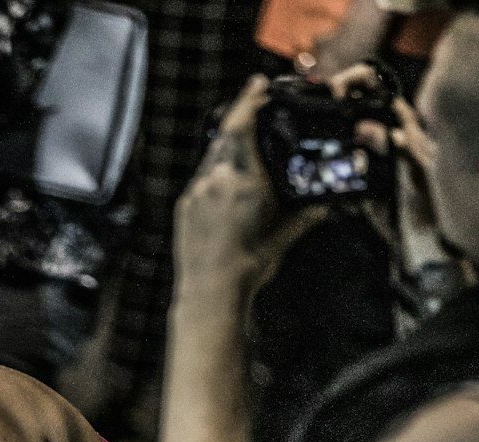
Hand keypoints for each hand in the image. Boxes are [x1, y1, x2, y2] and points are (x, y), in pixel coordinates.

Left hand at [175, 77, 322, 293]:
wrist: (210, 292)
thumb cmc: (248, 266)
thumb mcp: (283, 237)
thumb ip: (305, 216)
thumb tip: (324, 205)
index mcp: (244, 179)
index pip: (243, 125)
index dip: (251, 99)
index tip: (258, 82)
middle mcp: (216, 178)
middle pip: (225, 134)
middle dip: (240, 118)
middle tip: (253, 107)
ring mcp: (197, 191)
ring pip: (211, 155)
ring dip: (226, 146)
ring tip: (241, 146)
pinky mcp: (185, 205)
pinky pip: (201, 178)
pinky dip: (214, 171)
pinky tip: (224, 182)